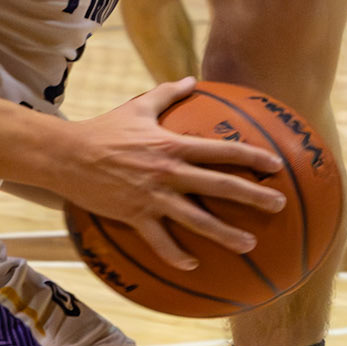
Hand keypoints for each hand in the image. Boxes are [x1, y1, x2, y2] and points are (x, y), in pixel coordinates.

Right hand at [52, 78, 285, 271]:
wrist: (68, 155)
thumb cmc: (105, 129)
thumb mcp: (138, 106)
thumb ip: (168, 93)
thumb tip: (192, 79)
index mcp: (172, 145)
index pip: (220, 150)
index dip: (251, 155)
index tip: (276, 164)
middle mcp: (168, 171)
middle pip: (219, 185)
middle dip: (253, 195)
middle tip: (279, 204)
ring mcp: (152, 196)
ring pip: (196, 219)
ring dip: (225, 233)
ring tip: (250, 244)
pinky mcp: (135, 216)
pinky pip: (160, 241)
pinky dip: (176, 255)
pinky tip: (192, 266)